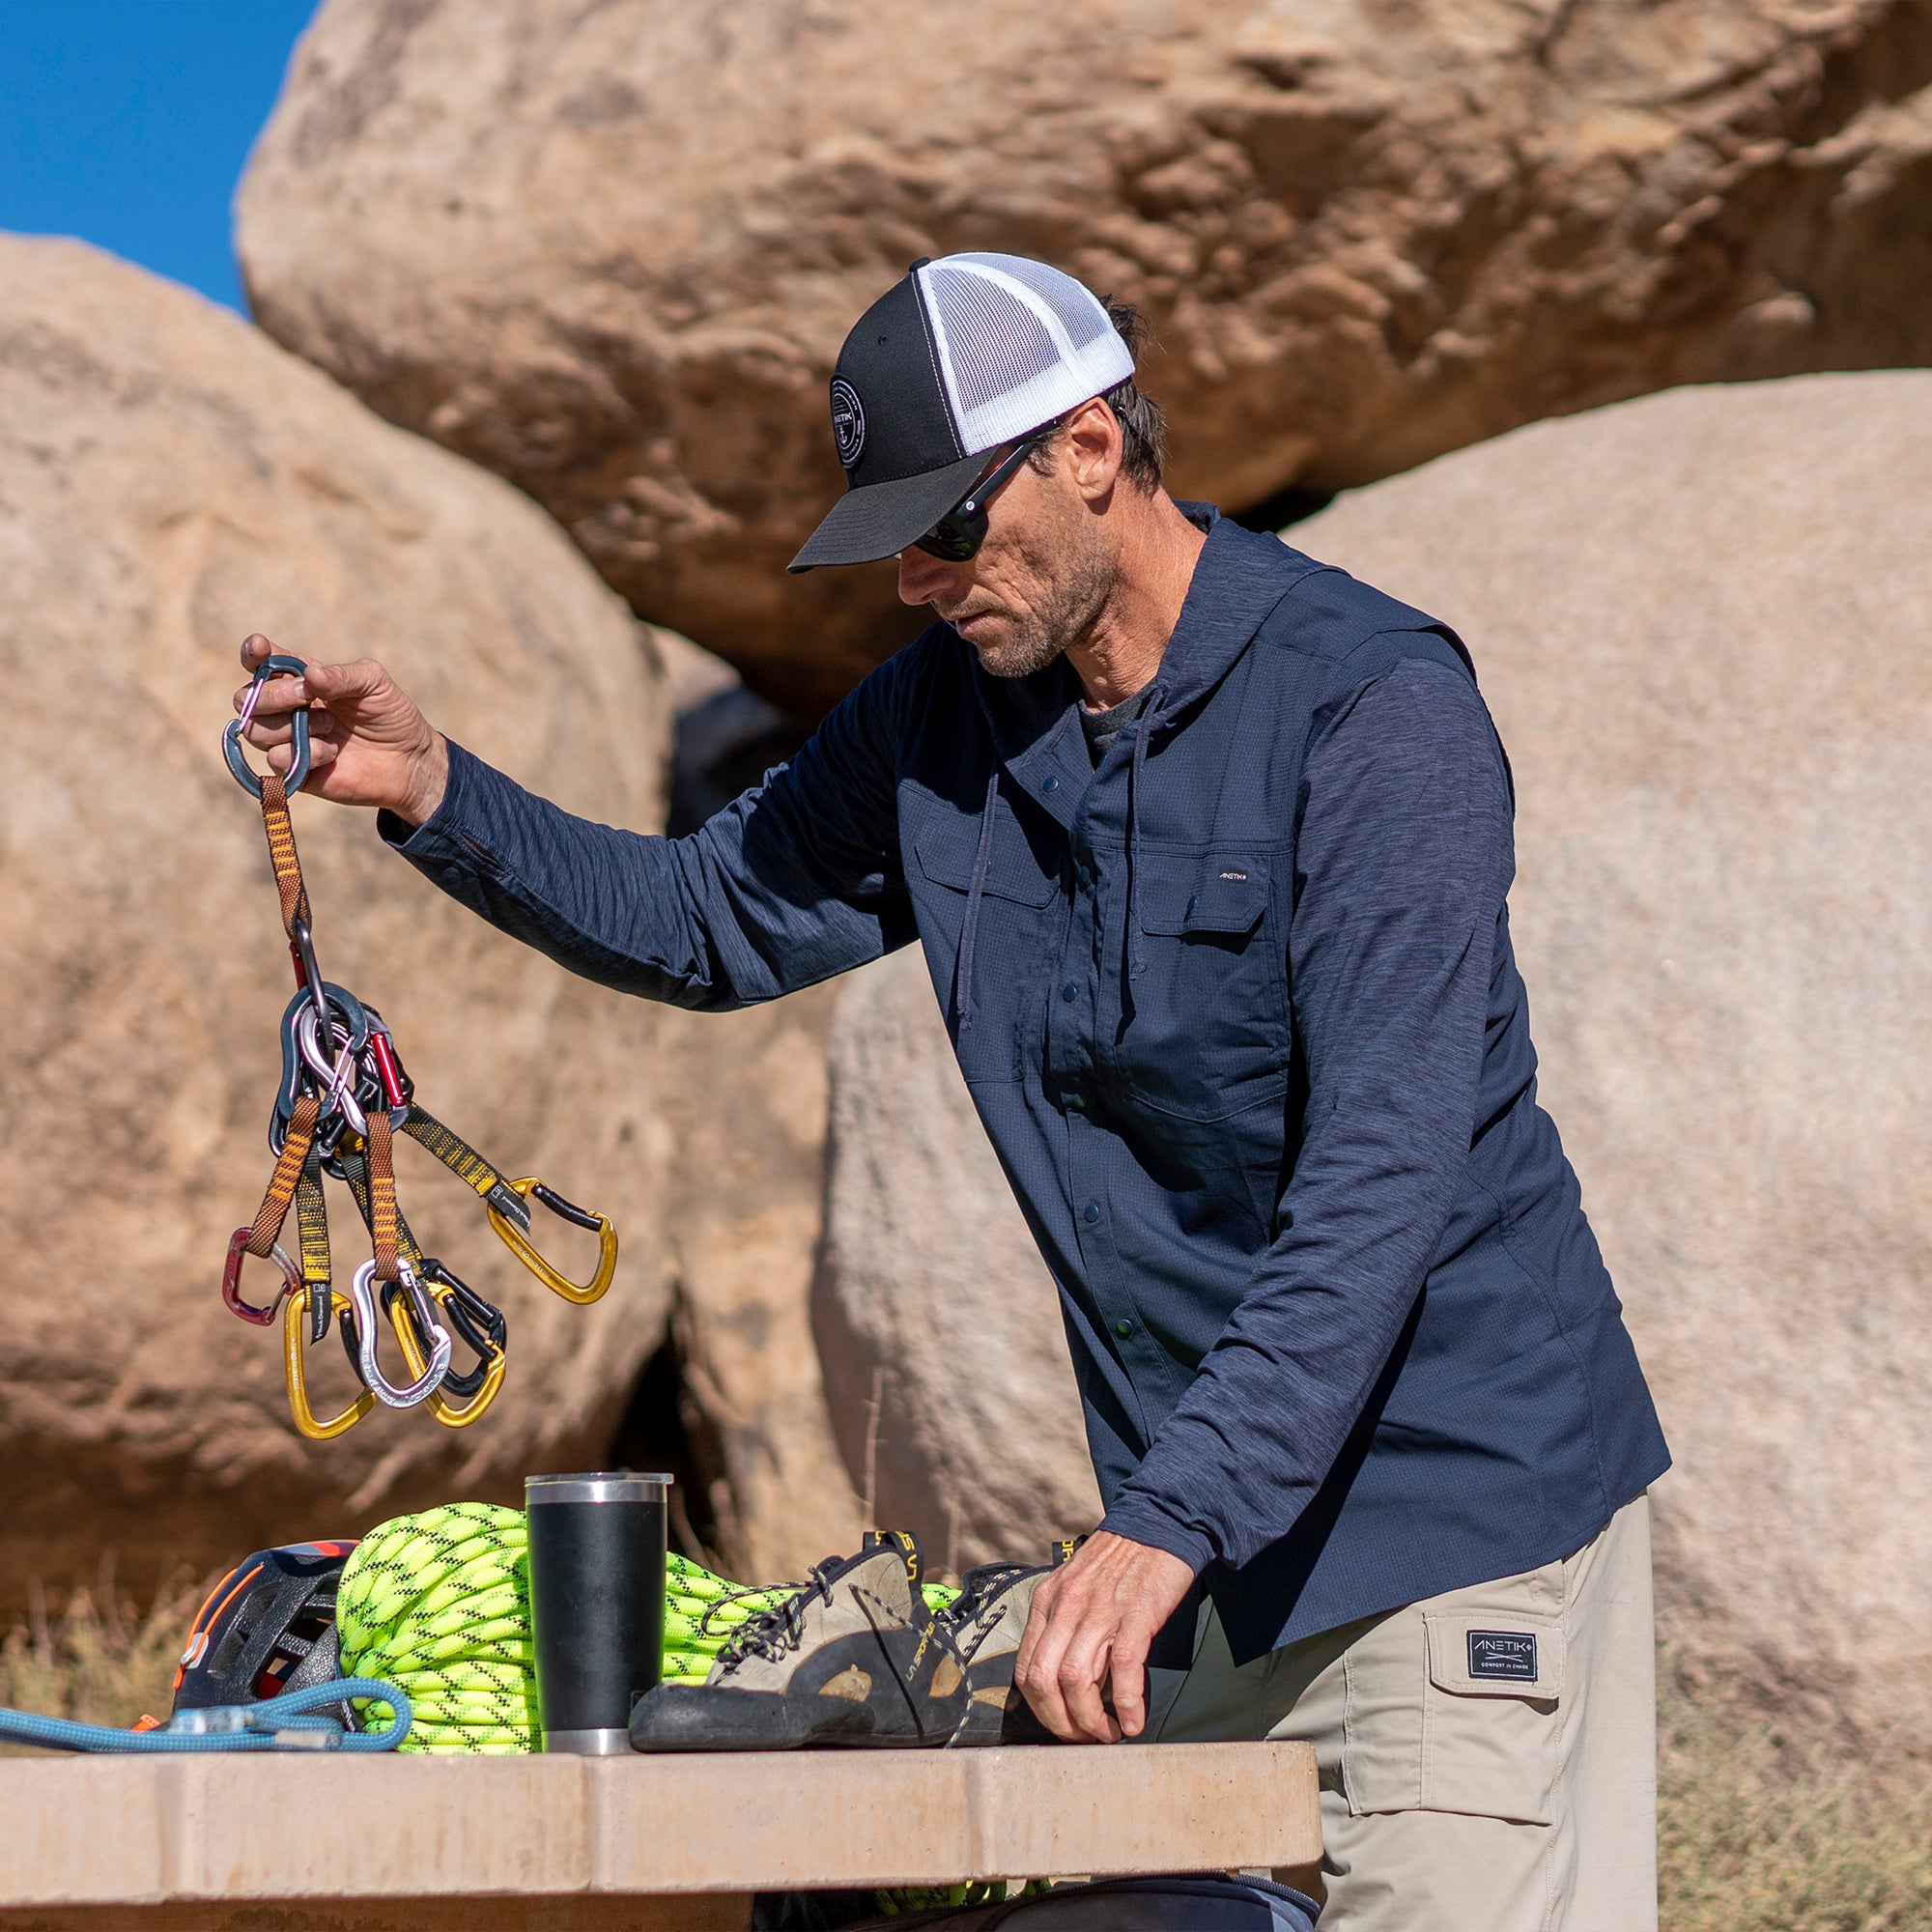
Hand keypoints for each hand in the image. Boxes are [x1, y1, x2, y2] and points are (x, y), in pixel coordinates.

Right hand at [233, 633, 448, 825]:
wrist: (410, 760)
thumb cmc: (390, 714)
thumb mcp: (374, 683)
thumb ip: (341, 675)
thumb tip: (310, 676)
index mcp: (300, 679)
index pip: (261, 664)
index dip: (253, 654)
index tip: (259, 648)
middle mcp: (286, 709)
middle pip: (245, 698)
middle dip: (274, 695)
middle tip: (308, 697)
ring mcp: (287, 740)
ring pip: (255, 730)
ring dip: (292, 726)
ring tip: (331, 727)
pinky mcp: (295, 770)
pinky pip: (276, 760)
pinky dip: (303, 753)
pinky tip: (331, 752)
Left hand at [1013, 1531, 1195, 1743]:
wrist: (1159, 1522)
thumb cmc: (1121, 1558)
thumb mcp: (1076, 1584)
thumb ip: (1064, 1621)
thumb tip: (1063, 1675)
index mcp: (1048, 1599)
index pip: (1026, 1667)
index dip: (1040, 1708)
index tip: (1060, 1724)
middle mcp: (1067, 1605)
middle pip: (1043, 1680)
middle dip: (1060, 1722)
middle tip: (1083, 1738)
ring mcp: (1101, 1609)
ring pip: (1074, 1680)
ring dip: (1089, 1721)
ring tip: (1108, 1734)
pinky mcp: (1137, 1613)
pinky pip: (1122, 1669)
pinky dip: (1125, 1704)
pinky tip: (1133, 1722)